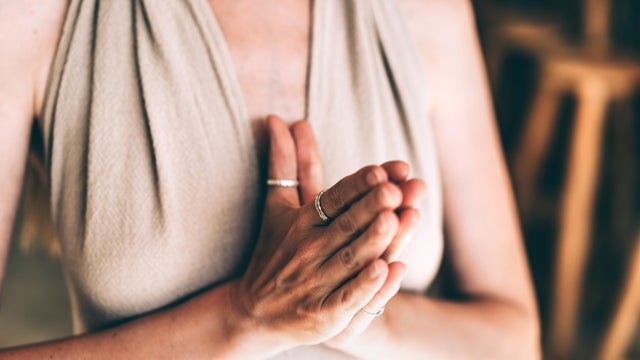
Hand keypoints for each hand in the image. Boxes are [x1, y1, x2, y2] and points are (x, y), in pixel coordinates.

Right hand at [286, 119, 426, 350]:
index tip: (380, 170)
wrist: (253, 312)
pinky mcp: (324, 316)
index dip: (357, 185)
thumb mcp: (277, 206)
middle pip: (345, 225)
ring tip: (398, 219)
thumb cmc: (272, 251)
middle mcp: (307, 250)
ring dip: (376, 241)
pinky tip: (390, 268)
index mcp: (301, 221)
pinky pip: (349, 299)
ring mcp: (315, 284)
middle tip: (396, 189)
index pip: (333, 198)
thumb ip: (285, 163)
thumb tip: (277, 118)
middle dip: (371, 207)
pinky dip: (368, 286)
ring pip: (351, 259)